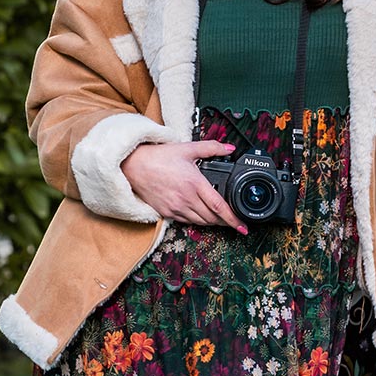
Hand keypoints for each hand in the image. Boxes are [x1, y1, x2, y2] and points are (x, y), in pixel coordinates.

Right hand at [121, 139, 247, 230]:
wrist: (133, 165)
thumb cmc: (159, 157)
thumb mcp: (187, 148)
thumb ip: (211, 148)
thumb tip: (229, 148)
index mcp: (194, 183)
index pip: (219, 206)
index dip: (233, 219)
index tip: (243, 227)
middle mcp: (186, 199)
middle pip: (212, 218)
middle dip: (225, 221)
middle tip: (233, 220)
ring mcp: (176, 208)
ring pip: (201, 222)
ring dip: (212, 222)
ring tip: (219, 217)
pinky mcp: (167, 213)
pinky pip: (187, 222)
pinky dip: (197, 221)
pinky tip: (200, 214)